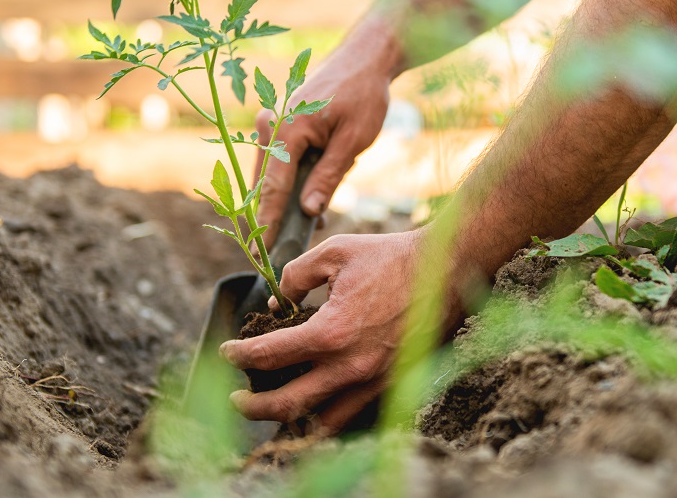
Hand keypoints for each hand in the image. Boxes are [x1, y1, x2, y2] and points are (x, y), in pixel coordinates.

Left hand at [219, 230, 431, 433]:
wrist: (448, 269)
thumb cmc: (392, 256)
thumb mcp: (335, 252)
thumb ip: (295, 275)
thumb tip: (277, 302)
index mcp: (331, 333)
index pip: (268, 355)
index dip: (239, 354)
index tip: (228, 350)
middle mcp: (351, 367)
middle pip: (286, 405)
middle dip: (253, 406)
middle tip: (237, 398)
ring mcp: (374, 382)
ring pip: (321, 423)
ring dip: (290, 420)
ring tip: (274, 409)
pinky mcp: (392, 385)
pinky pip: (353, 415)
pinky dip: (328, 416)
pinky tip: (316, 404)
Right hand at [254, 44, 394, 245]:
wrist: (365, 58)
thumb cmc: (363, 96)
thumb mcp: (352, 141)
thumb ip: (329, 177)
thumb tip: (307, 211)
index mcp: (286, 129)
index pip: (272, 188)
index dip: (267, 223)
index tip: (259, 253)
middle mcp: (269, 125)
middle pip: (266, 183)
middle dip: (275, 216)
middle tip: (283, 247)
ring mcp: (271, 123)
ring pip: (272, 175)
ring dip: (286, 199)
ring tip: (309, 222)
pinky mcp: (279, 124)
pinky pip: (279, 161)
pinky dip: (291, 182)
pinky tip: (312, 199)